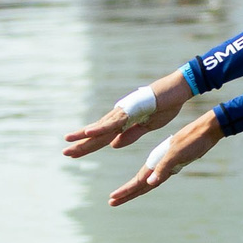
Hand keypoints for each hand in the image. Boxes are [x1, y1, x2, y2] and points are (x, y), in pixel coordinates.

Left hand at [63, 74, 191, 157]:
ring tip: (68, 141)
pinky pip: (114, 121)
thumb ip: (131, 135)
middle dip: (81, 143)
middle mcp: (120, 117)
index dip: (89, 145)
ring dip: (84, 135)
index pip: (104, 137)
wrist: (178, 89)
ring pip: (102, 127)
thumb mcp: (148, 126)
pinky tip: (89, 133)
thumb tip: (114, 145)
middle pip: (98, 133)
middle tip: (65, 153)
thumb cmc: (165, 105)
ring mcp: (124, 112)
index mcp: (125, 123)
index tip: (74, 153)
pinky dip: (101, 127)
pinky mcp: (132, 110)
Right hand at [107, 111, 221, 206]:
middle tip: (111, 203)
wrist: (206, 131)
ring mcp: (168, 164)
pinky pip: (161, 176)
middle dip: (126, 194)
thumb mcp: (177, 154)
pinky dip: (152, 182)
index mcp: (156, 162)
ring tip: (125, 197)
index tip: (112, 199)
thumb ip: (163, 168)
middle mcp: (159, 164)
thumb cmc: (192, 141)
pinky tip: (150, 184)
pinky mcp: (177, 163)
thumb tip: (149, 183)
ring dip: (137, 189)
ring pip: (149, 181)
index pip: (138, 181)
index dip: (126, 191)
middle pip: (140, 183)